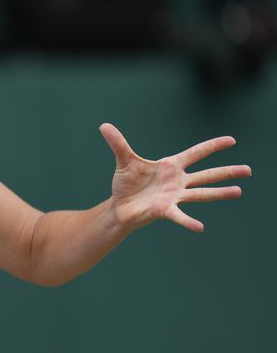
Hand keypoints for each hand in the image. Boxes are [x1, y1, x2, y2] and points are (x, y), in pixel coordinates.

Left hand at [100, 123, 249, 232]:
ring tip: (238, 192)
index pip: (195, 153)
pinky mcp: (165, 210)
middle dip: (226, 172)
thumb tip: (104, 125)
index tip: (231, 140)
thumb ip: (118, 143)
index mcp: (171, 166)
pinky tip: (200, 227)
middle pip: (206, 174)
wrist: (120, 206)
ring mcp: (174, 196)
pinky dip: (187, 221)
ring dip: (219, 193)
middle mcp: (177, 181)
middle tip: (248, 170)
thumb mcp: (124, 160)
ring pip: (201, 193)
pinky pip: (179, 215)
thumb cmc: (127, 183)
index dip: (212, 147)